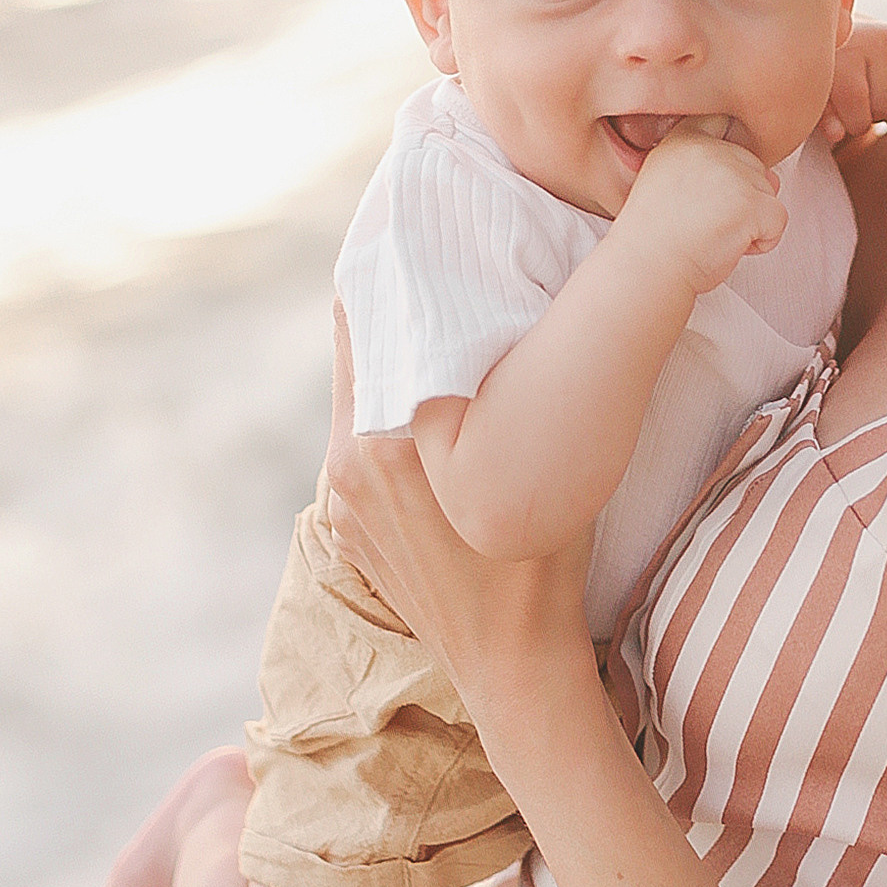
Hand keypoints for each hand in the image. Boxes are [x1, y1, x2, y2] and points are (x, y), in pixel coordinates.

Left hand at [325, 301, 594, 723]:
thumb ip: (500, 372)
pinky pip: (361, 444)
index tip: (423, 225)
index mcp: (386, 432)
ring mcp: (339, 499)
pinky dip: (394, 421)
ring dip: (396, 362)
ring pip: (362, 394)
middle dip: (397, 305)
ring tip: (445, 337)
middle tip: (443, 265)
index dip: (389, 261)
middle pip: (360, 346)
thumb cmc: (547, 550)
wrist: (514, 661)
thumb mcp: (537, 447)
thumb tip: (494, 292)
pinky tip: (441, 421)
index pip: (363, 308)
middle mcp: (347, 460)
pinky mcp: (344, 527)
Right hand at [612, 115, 787, 297]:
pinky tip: (727, 246)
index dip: (726, 159)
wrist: (646, 269)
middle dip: (740, 200)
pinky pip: (778, 222)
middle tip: (703, 223)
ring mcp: (733, 173)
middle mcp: (709, 149)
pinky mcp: (751, 201)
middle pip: (753, 167)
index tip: (708, 189)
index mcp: (682, 141)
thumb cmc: (655, 241)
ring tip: (711, 235)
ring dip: (749, 222)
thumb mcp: (671, 187)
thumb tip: (771, 177)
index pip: (721, 124)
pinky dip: (761, 243)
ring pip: (768, 195)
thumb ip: (713, 170)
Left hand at [820, 19, 886, 145]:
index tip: (851, 115)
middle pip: (885, 106)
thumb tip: (836, 134)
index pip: (855, 101)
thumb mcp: (824, 94)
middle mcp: (880, 41)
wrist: (860, 43)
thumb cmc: (838, 76)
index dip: (854, 122)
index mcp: (847, 51)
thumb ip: (825, 116)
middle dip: (877, 116)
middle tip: (871, 105)